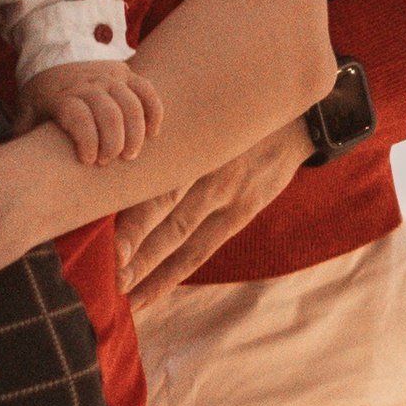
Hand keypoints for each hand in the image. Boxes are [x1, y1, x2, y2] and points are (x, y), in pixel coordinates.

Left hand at [22, 59, 162, 165]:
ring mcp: (109, 76)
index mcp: (61, 95)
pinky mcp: (126, 72)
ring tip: (130, 154)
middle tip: (109, 162)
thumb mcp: (26, 107)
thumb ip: (24, 134)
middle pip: (109, 113)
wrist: (54, 48)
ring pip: (131, 103)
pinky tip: (152, 133)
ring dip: (135, 132)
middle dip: (113, 142)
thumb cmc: (41, 88)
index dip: (88, 141)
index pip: (79, 117)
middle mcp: (88, 84)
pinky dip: (153, 112)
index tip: (88, 161)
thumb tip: (17, 166)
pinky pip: (147, 90)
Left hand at [117, 117, 309, 304]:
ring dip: (149, 268)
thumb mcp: (204, 111)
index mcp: (198, 146)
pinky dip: (171, 276)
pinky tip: (147, 295)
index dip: (136, 215)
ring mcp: (229, 196)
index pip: (162, 186)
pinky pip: (201, 251)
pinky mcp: (242, 213)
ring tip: (121, 293)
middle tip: (108, 272)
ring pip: (182, 238)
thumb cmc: (231, 110)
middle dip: (137, 246)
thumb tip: (115, 136)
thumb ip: (166, 128)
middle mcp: (212, 173)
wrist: (296, 121)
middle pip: (169, 215)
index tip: (108, 240)